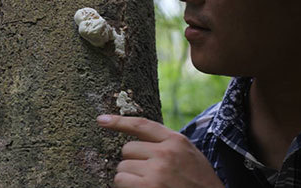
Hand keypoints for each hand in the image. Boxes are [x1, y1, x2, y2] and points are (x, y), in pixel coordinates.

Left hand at [97, 115, 223, 187]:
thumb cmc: (199, 182)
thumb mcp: (188, 155)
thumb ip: (166, 144)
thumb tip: (136, 142)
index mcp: (176, 141)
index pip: (142, 125)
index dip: (119, 122)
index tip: (101, 120)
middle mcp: (165, 153)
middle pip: (127, 149)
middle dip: (132, 162)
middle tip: (149, 174)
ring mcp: (156, 171)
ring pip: (122, 167)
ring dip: (129, 178)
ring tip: (149, 185)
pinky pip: (121, 181)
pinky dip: (127, 187)